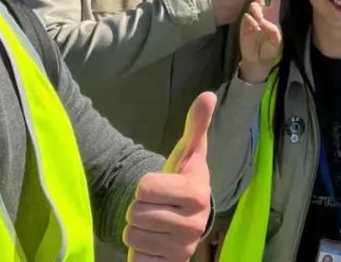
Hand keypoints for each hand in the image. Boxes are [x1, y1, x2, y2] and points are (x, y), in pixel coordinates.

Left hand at [125, 92, 215, 260]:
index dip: (145, 184)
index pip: (144, 187)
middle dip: (139, 207)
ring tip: (155, 223)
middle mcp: (194, 224)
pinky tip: (154, 243)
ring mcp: (183, 248)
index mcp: (197, 193)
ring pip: (132, 235)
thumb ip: (196, 125)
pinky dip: (139, 251)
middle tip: (156, 205)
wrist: (189, 218)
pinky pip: (136, 258)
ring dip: (138, 228)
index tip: (161, 186)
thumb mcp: (189, 153)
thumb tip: (208, 94)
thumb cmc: (183, 180)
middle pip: (136, 212)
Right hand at [238, 0, 282, 83]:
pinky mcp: (243, 24)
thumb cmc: (270, 50)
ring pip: (253, 5)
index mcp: (273, 14)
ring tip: (259, 23)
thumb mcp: (276, 41)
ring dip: (258, 11)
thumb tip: (261, 20)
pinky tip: (253, 30)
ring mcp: (252, 17)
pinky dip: (250, 22)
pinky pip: (247, 18)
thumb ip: (272, 30)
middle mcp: (262, 13)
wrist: (257, 60)